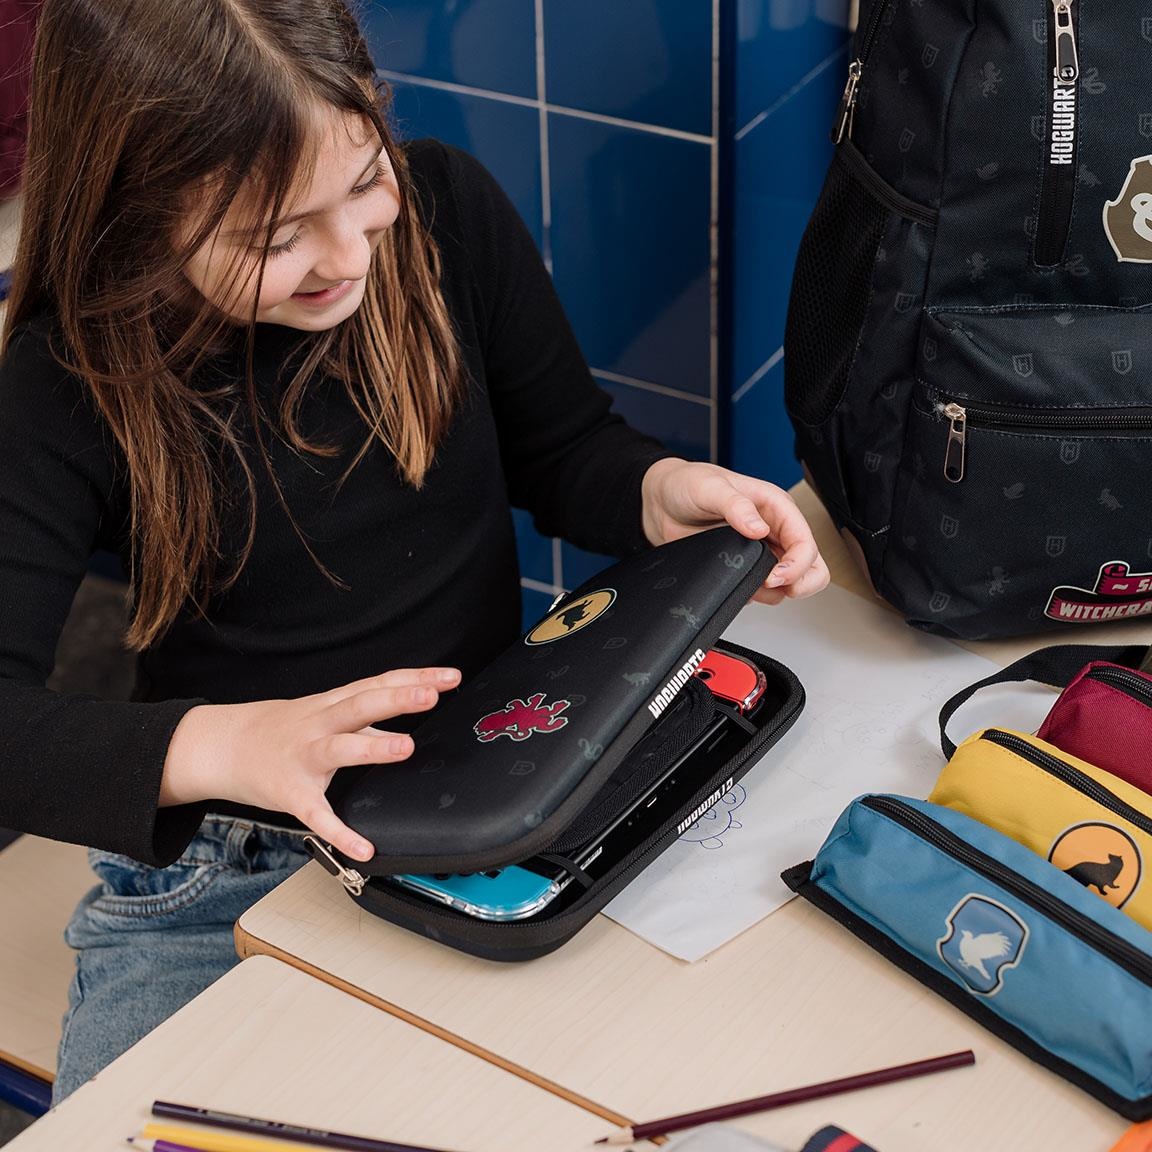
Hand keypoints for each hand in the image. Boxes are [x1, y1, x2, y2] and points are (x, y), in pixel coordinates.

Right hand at [160, 666, 461, 861]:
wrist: (225, 746)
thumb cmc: (283, 730)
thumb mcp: (324, 714)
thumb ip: (365, 718)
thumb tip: (404, 720)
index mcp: (332, 704)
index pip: (379, 684)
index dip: (415, 677)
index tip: (450, 676)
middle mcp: (320, 724)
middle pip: (360, 705)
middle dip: (396, 698)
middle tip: (431, 695)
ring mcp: (304, 757)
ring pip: (340, 748)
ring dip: (373, 746)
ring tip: (407, 747)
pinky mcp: (291, 794)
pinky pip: (318, 815)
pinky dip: (341, 832)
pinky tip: (364, 847)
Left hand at [641, 458, 828, 604]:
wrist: (660, 502)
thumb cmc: (687, 484)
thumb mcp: (711, 488)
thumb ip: (736, 506)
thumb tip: (758, 528)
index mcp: (775, 507)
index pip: (805, 542)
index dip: (796, 564)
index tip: (774, 576)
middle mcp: (773, 530)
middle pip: (811, 566)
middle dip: (799, 583)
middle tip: (772, 586)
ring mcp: (760, 551)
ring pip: (791, 583)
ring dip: (775, 592)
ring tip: (750, 584)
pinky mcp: (743, 566)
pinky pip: (763, 591)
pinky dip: (755, 595)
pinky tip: (736, 584)